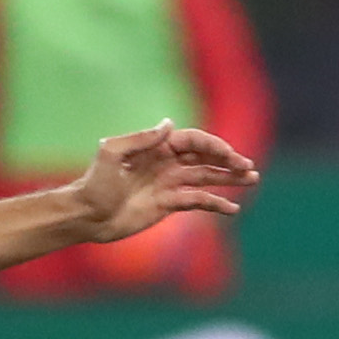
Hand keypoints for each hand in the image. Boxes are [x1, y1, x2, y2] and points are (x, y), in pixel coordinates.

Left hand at [66, 121, 259, 243]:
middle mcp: (166, 163)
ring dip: (229, 179)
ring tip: (253, 180)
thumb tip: (169, 124)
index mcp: (155, 147)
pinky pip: (197, 201)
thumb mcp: (112, 154)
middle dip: (228, 161)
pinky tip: (232, 209)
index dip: (213, 146)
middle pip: (205, 158)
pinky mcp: (167, 204)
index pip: (193, 141)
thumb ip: (140, 138)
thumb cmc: (95, 183)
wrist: (86, 215)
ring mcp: (168, 183)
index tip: (230, 155)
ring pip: (206, 177)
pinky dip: (215, 203)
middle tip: (249, 169)